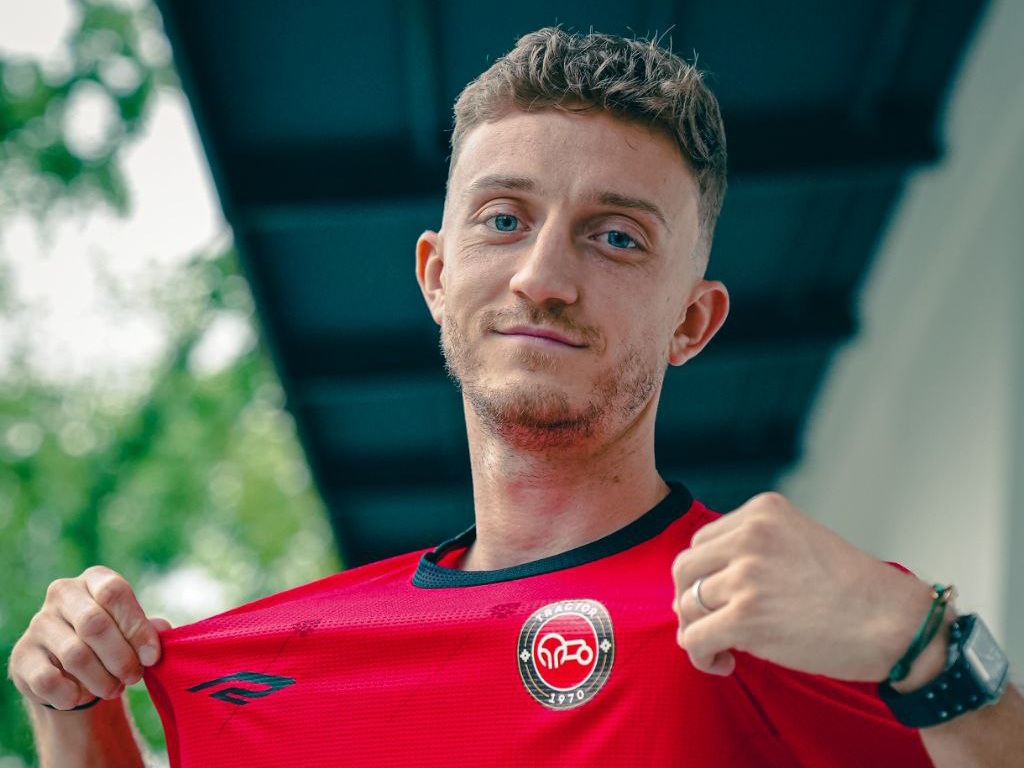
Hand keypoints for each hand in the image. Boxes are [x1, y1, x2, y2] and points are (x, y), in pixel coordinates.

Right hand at [9, 566, 170, 710]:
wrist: (70, 667)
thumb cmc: (112, 641)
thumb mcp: (132, 629)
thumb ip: (149, 629)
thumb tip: (162, 630)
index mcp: (95, 579)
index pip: (115, 592)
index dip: (136, 627)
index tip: (153, 657)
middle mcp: (63, 593)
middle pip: (94, 624)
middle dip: (121, 658)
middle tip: (134, 677)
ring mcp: (38, 623)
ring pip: (74, 655)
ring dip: (101, 680)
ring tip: (114, 689)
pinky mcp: (22, 656)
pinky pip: (48, 680)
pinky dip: (72, 694)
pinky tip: (82, 696)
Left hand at [672, 492, 934, 680]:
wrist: (897, 624)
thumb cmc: (853, 591)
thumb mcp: (800, 541)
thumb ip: (754, 548)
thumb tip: (701, 581)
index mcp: (763, 512)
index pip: (702, 541)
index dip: (704, 575)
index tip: (721, 599)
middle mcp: (750, 536)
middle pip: (684, 568)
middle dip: (690, 600)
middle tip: (710, 623)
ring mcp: (746, 575)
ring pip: (686, 604)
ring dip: (696, 631)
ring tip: (721, 648)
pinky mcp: (745, 617)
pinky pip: (694, 638)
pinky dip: (699, 655)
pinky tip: (723, 663)